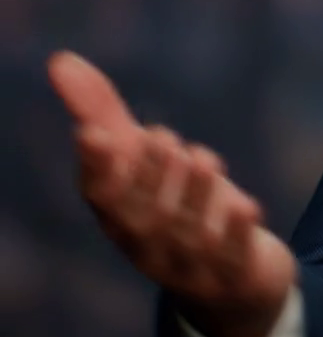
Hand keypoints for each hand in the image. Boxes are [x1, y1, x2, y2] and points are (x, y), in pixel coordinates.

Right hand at [47, 50, 296, 336]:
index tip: (92, 132)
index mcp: (121, 217)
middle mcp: (149, 245)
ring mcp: (191, 265)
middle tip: (162, 136)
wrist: (232, 276)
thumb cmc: (174, 203)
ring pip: (187, 236)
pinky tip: (247, 206)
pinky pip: (233, 259)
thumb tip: (60, 60)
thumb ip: (101, 112)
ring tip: (202, 157)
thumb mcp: (142, 158)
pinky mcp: (235, 273)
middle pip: (141, 216)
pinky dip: (237, 234)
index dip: (95, 166)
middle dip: (149, 176)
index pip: (100, 196)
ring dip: (193, 196)